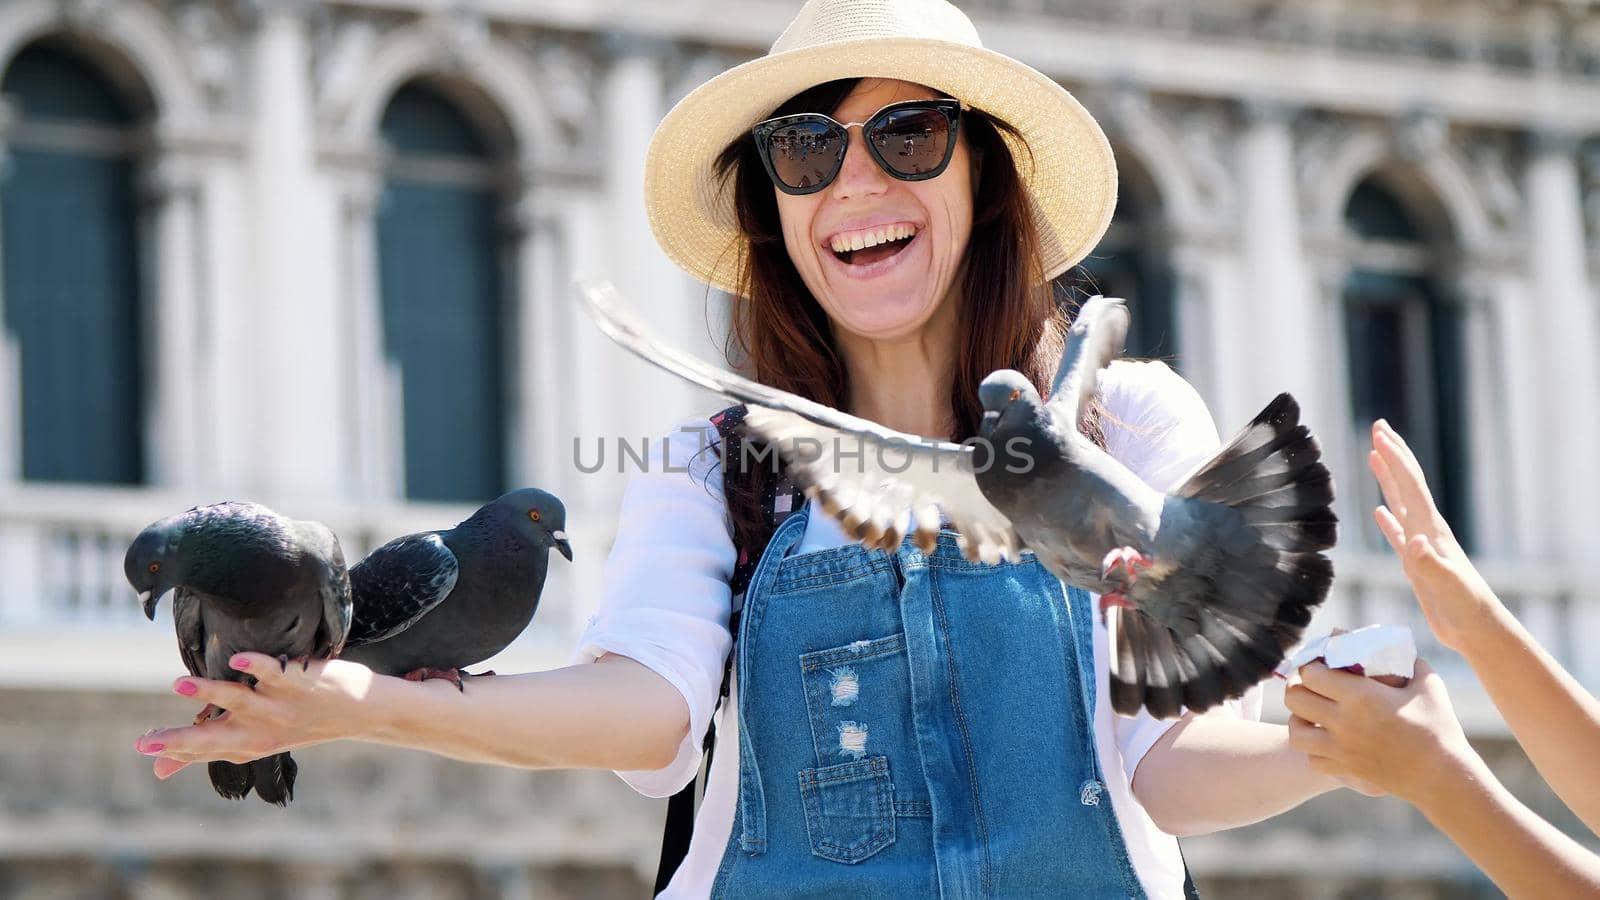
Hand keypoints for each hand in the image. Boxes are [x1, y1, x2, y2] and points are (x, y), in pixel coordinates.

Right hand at [134, 653, 380, 779]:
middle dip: (180, 739)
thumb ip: (205, 750)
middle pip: (215, 737)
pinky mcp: (300, 681)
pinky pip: (276, 673)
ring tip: (180, 684)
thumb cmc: (298, 723)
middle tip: (146, 741)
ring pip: (240, 700)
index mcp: (247, 743)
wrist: (363, 712)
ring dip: (210, 692)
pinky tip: (240, 660)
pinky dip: (258, 667)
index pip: (203, 749)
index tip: (143, 746)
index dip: (173, 748)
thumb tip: (159, 770)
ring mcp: (280, 705)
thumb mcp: (252, 742)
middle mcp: (260, 729)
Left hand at [1285, 658, 1477, 805]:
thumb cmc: (1438, 727)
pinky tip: (1326, 740)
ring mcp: (1342, 749)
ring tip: (1311, 714)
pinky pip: (1311, 759)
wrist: (1444, 777)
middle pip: (1294, 698)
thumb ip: (1407, 660)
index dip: (1310, 665)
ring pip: (1295, 732)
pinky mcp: (1346, 770)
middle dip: (1298, 687)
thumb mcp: (1427, 684)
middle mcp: (1344, 722)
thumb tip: (1392, 644)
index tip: (1319, 663)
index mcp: (1361, 696)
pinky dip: (1313, 749)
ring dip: (1299, 719)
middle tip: (1310, 685)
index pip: (1311, 673)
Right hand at [1367, 420, 1502, 652]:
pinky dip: (1387, 519)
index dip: (1395, 458)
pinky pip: (1398, 534)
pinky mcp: (1417, 564)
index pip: (1410, 486)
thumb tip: (1414, 542)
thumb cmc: (1466, 609)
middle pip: (1407, 483)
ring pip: (1401, 502)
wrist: (1478, 630)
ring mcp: (1422, 546)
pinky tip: (1378, 513)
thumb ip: (1430, 565)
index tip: (1378, 434)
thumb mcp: (1447, 586)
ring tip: (1375, 456)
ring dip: (1388, 478)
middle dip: (1394, 454)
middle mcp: (1427, 531)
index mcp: (1432, 530)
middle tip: (1378, 426)